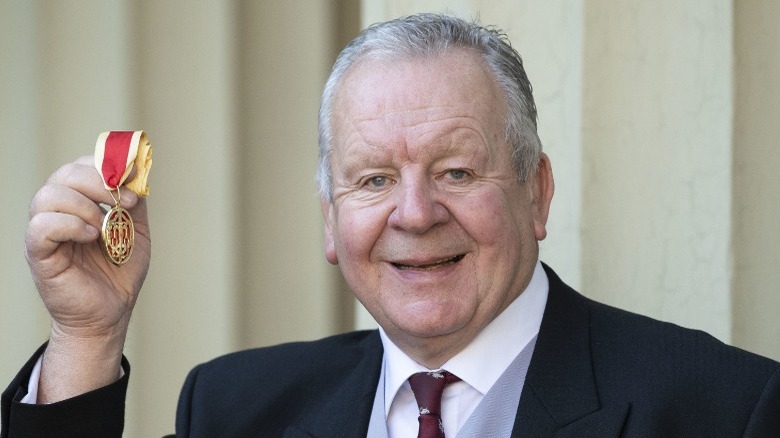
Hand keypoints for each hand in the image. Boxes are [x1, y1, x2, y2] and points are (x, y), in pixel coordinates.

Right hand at [25, 155, 150, 401]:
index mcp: (78, 202)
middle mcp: (57, 212)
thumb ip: (136, 202)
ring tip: (105, 227)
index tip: (133, 184)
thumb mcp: (136, 231)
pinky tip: (91, 236)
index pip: (81, 166)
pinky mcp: (39, 253)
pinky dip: (70, 225)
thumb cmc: (119, 272)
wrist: (110, 313)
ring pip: (48, 195)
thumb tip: (136, 172)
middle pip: (64, 174)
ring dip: (84, 205)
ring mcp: (45, 232)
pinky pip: (41, 226)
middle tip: (125, 202)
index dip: (107, 167)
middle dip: (99, 181)